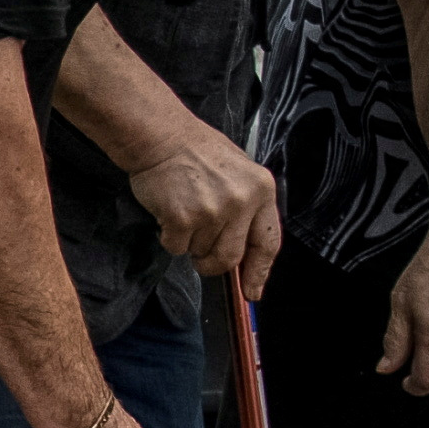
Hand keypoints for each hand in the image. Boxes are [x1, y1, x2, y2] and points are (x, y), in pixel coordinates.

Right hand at [130, 141, 279, 298]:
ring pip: (200, 253)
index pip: (267, 242)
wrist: (160, 136)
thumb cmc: (196, 151)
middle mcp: (241, 201)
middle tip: (201, 256)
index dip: (259, 271)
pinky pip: (176, 247)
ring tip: (184, 212)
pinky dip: (169, 236)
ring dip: (189, 242)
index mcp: (261, 189)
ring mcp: (213, 210)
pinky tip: (169, 211)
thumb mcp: (238, 172)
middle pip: (230, 257)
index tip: (253, 291)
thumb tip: (244, 253)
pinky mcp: (183, 218)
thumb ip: (247, 208)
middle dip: (213, 264)